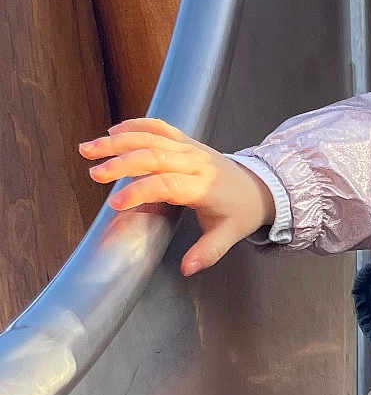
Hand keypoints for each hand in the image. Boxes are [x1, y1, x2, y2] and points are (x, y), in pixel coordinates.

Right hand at [78, 117, 276, 275]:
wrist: (259, 186)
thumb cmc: (240, 211)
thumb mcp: (228, 235)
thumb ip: (207, 252)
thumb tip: (187, 268)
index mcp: (204, 186)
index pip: (167, 185)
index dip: (140, 192)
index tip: (115, 204)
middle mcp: (195, 162)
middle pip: (153, 156)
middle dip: (121, 164)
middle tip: (94, 174)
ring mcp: (190, 147)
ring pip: (151, 138)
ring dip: (118, 142)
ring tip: (88, 149)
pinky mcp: (186, 140)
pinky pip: (159, 127)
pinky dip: (135, 126)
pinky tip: (113, 132)